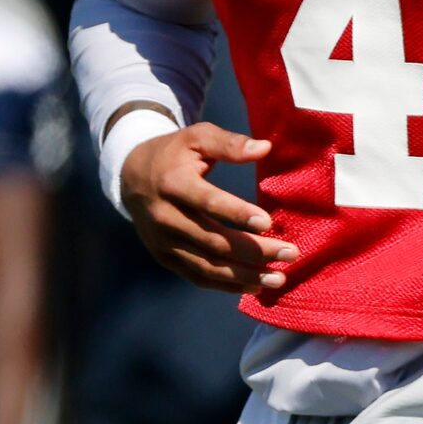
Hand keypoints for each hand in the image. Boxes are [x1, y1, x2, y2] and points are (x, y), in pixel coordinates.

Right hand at [118, 120, 296, 295]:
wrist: (131, 177)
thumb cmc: (174, 154)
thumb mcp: (197, 138)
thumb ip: (229, 144)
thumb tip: (265, 147)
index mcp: (173, 183)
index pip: (207, 202)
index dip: (237, 213)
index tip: (268, 223)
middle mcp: (164, 216)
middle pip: (213, 240)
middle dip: (254, 251)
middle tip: (291, 253)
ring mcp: (162, 241)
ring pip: (206, 265)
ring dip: (244, 275)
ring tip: (279, 278)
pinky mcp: (164, 256)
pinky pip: (196, 276)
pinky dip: (226, 284)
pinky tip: (255, 285)